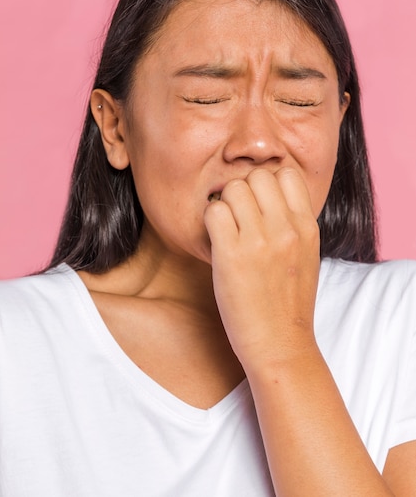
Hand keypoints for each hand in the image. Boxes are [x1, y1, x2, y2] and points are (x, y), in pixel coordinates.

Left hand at [204, 167, 320, 369]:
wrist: (280, 344)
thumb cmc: (289, 303)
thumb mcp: (306, 255)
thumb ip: (293, 223)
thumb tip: (269, 195)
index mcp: (307, 226)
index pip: (286, 174)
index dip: (268, 184)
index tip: (260, 205)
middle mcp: (286, 228)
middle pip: (256, 176)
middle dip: (244, 191)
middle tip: (239, 218)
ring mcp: (259, 241)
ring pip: (233, 189)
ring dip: (225, 205)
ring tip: (227, 230)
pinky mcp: (232, 255)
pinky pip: (213, 212)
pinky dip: (210, 222)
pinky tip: (217, 241)